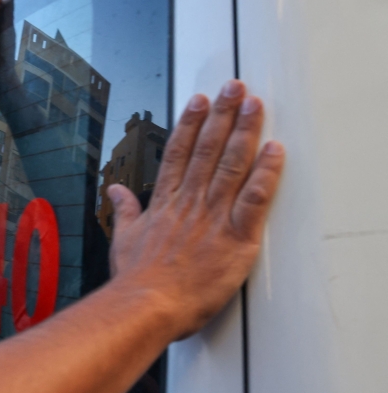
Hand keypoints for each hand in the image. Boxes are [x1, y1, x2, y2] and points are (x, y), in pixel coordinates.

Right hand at [107, 81, 284, 339]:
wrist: (147, 305)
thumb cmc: (136, 280)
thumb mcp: (124, 241)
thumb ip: (125, 212)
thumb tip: (116, 191)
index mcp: (164, 204)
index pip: (179, 153)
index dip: (190, 123)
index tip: (198, 101)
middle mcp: (189, 203)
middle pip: (208, 149)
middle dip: (221, 115)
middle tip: (233, 88)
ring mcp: (213, 217)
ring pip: (231, 164)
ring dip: (244, 131)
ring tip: (253, 104)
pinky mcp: (236, 237)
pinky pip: (255, 198)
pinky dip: (266, 173)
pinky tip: (275, 150)